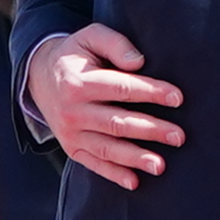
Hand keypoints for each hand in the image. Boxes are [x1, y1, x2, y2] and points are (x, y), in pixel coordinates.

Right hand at [26, 24, 183, 187]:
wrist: (40, 77)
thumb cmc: (76, 55)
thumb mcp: (90, 37)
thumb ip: (115, 44)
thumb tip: (139, 62)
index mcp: (79, 82)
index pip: (121, 88)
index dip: (151, 92)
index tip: (177, 98)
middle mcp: (73, 111)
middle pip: (117, 122)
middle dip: (150, 130)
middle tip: (179, 136)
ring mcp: (71, 133)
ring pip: (107, 148)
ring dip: (135, 158)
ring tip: (161, 165)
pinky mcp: (72, 148)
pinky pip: (94, 164)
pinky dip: (114, 175)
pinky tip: (135, 182)